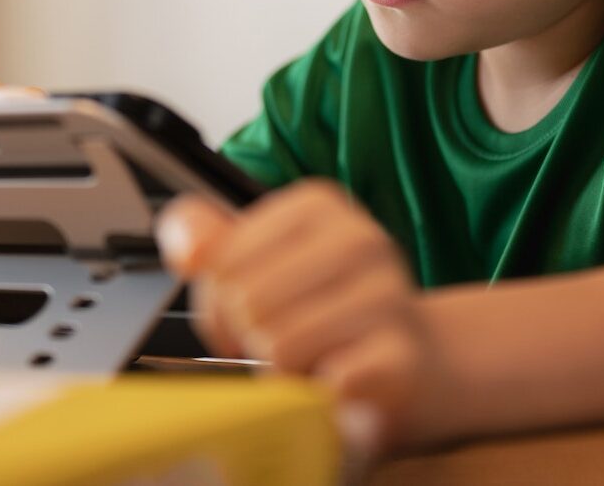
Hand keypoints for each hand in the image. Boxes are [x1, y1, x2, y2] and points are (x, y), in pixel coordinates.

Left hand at [155, 178, 443, 456]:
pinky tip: (342, 384)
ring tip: (315, 361)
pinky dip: (321, 399)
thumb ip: (215, 246)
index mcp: (316, 203)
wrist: (416, 363)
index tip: (247, 317)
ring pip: (277, 347)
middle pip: (245, 304)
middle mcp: (358, 237)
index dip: (217, 307)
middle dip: (248, 342)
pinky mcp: (403, 357)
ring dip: (284, 374)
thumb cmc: (328, 313)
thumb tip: (186, 247)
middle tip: (282, 344)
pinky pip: (322, 386)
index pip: (220, 261)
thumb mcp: (267, 264)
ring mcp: (387, 294)